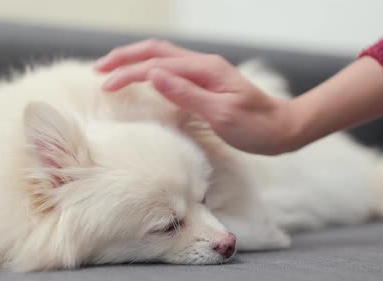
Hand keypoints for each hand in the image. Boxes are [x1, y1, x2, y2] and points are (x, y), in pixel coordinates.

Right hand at [95, 39, 300, 154]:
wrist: (283, 128)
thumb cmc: (257, 127)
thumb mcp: (223, 114)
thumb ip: (187, 94)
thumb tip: (153, 76)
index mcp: (204, 70)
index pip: (156, 66)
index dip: (128, 74)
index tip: (106, 86)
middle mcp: (202, 65)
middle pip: (155, 51)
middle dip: (125, 57)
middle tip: (99, 69)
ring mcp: (204, 72)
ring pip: (162, 57)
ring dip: (135, 61)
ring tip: (112, 70)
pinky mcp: (205, 82)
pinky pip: (170, 69)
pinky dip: (149, 69)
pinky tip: (141, 81)